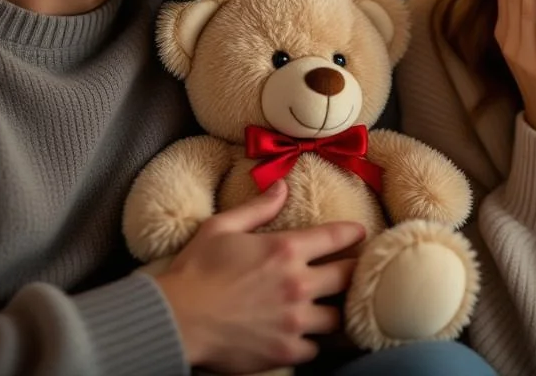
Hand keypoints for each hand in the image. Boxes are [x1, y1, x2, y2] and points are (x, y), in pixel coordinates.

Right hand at [155, 180, 364, 371]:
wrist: (174, 319)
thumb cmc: (194, 271)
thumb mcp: (222, 227)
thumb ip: (258, 207)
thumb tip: (281, 185)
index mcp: (286, 249)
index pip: (337, 237)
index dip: (353, 234)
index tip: (361, 234)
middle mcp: (298, 283)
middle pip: (349, 277)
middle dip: (355, 272)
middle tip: (356, 272)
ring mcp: (295, 320)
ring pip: (339, 317)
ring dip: (337, 311)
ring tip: (337, 308)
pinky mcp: (286, 350)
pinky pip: (316, 348)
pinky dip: (314, 341)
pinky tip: (308, 335)